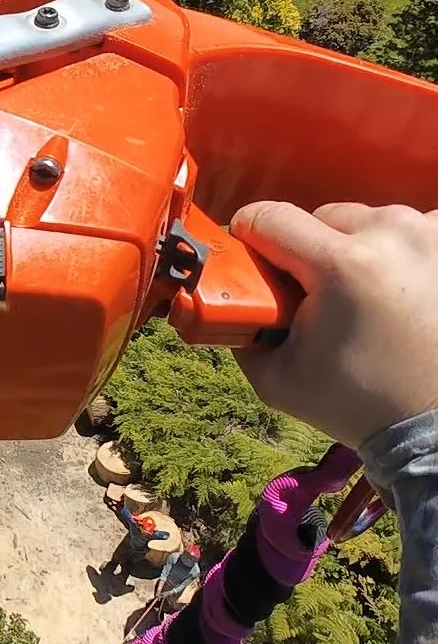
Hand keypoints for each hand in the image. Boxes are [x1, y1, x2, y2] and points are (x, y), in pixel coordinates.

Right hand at [231, 201, 437, 447]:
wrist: (432, 425)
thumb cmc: (358, 403)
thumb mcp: (277, 378)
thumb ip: (240, 329)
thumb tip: (225, 296)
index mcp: (342, 265)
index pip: (270, 218)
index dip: (249, 238)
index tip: (255, 265)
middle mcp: (392, 235)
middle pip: (322, 217)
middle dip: (310, 252)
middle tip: (316, 297)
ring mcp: (431, 235)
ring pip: (368, 220)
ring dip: (357, 248)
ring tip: (363, 297)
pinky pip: (410, 228)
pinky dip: (398, 251)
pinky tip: (399, 288)